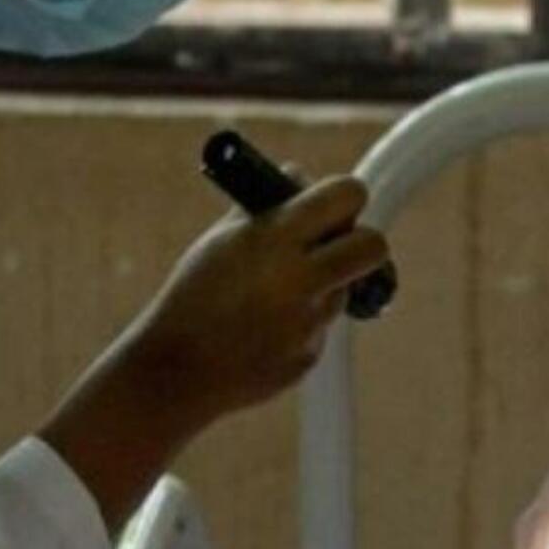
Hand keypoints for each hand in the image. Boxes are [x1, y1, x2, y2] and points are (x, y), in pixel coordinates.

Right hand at [39, 176, 388, 526]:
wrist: (175, 369)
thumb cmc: (195, 294)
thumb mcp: (222, 240)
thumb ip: (267, 207)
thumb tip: (302, 179)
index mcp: (274, 238)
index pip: (346, 195)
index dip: (346, 196)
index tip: (338, 205)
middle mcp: (299, 279)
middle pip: (373, 245)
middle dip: (362, 241)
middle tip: (338, 245)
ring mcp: (308, 322)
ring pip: (344, 289)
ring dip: (323, 285)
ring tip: (273, 296)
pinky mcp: (310, 356)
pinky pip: (320, 327)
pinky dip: (300, 324)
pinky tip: (263, 331)